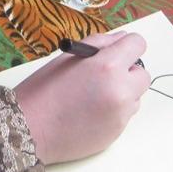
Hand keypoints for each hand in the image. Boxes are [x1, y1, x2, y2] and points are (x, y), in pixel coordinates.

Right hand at [14, 31, 149, 164]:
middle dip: (126, 72)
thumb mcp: (67, 57)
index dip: (126, 46)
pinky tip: (89, 112)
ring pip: (135, 96)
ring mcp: (121, 114)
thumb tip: (121, 38)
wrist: (30, 129)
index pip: (137, 44)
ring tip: (92, 97)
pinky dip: (113, 111)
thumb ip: (98, 43)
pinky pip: (125, 115)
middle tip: (102, 76)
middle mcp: (120, 90)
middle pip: (142, 73)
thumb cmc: (43, 90)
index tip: (116, 52)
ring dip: (122, 93)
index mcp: (106, 66)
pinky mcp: (117, 133)